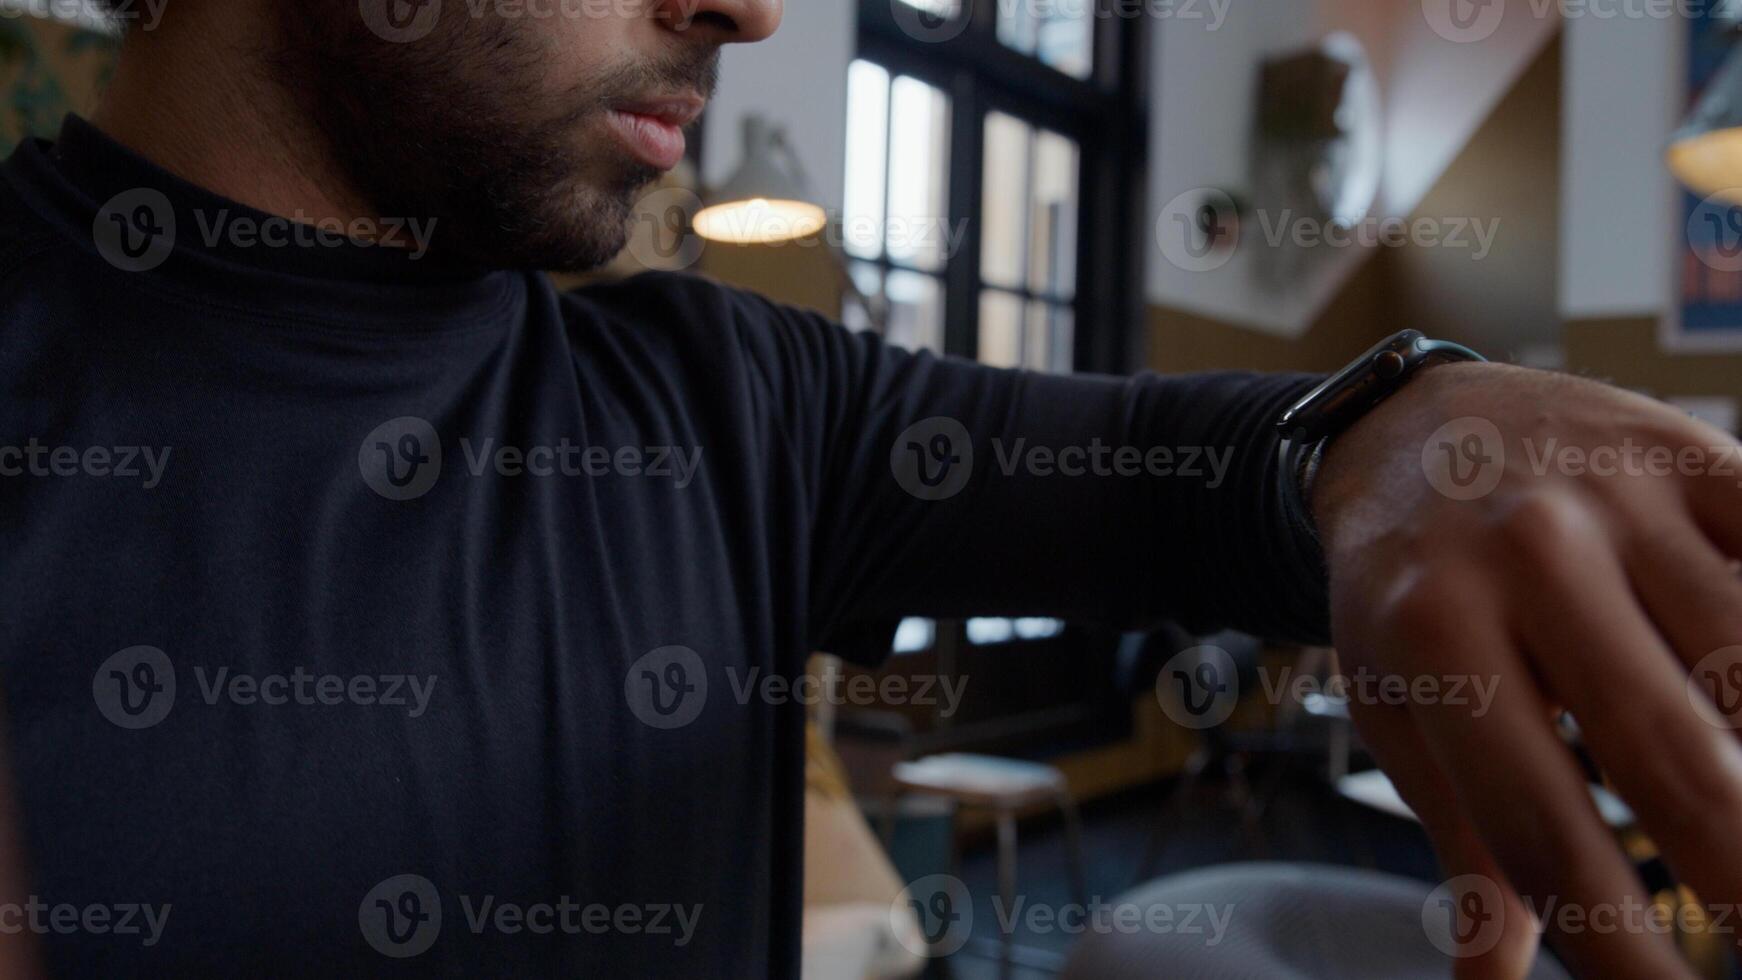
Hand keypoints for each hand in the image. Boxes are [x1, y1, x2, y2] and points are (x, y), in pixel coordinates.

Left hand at [1312, 361, 1741, 978]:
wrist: (1403, 427)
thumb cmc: (1404, 589)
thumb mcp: (1399, 705)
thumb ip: (1463, 840)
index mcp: (1437, 638)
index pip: (1542, 828)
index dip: (1621, 945)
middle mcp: (1527, 561)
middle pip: (1671, 752)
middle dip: (1738, 869)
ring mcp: (1618, 499)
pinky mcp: (1693, 453)